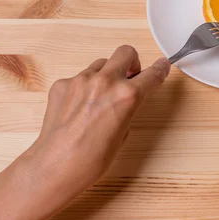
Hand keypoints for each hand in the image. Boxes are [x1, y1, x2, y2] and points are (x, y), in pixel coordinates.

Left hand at [27, 45, 170, 196]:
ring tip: (99, 100)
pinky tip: (79, 109)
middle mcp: (106, 82)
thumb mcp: (123, 134)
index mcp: (127, 96)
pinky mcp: (62, 84)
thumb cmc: (91, 159)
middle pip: (126, 52)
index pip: (152, 74)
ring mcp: (81, 80)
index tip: (162, 65)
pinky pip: (79, 78)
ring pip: (101, 64)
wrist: (56, 166)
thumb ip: (128, 109)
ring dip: (106, 75)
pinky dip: (83, 88)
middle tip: (130, 76)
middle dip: (132, 62)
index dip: (160, 69)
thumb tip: (124, 100)